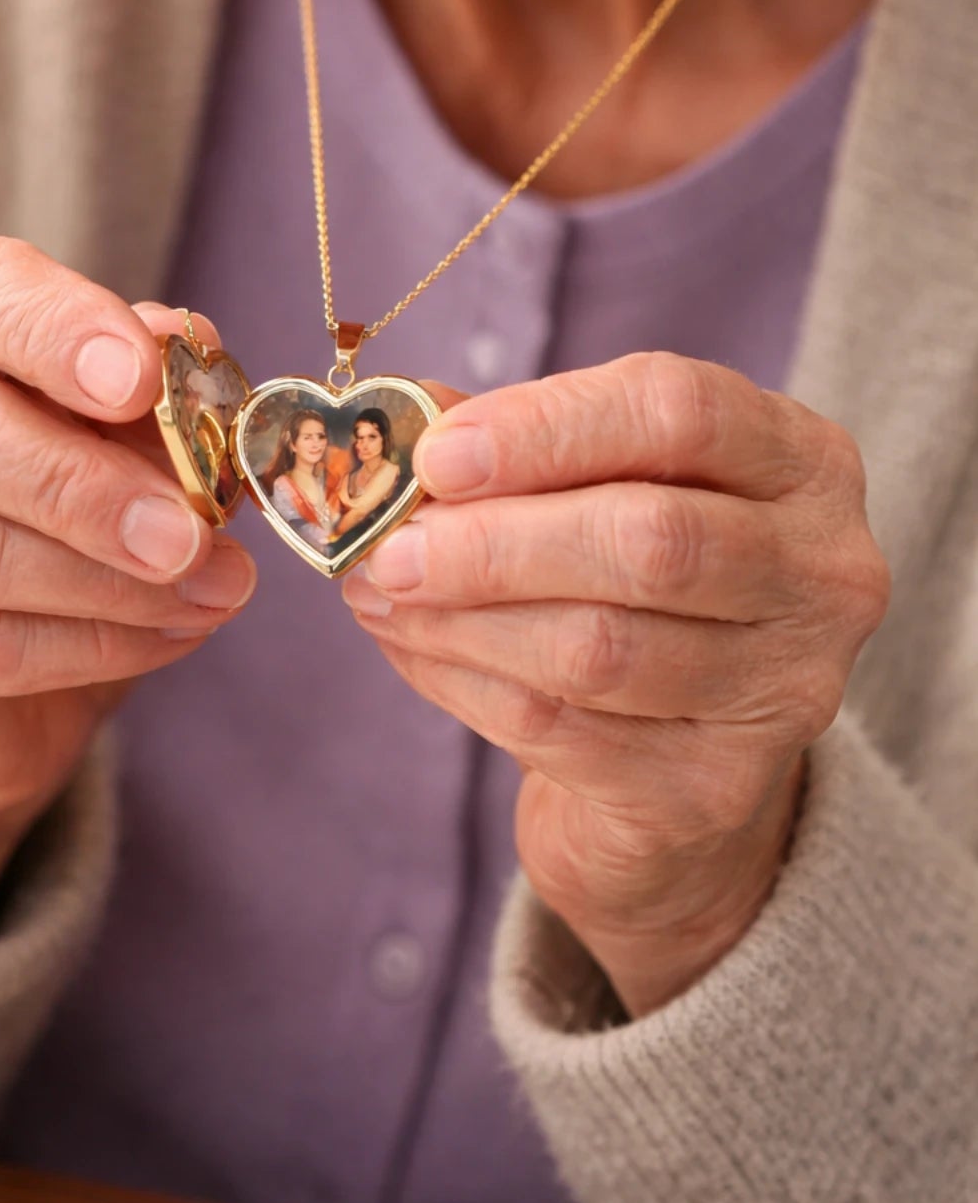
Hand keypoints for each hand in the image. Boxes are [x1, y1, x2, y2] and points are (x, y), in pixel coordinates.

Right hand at [0, 234, 254, 940]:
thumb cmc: (39, 492)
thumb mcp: (98, 417)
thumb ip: (141, 377)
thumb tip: (188, 342)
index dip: (54, 327)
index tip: (143, 380)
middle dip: (81, 487)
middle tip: (189, 534)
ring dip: (102, 583)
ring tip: (207, 591)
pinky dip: (82, 648)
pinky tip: (161, 636)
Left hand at [341, 352, 888, 1015]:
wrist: (675, 772)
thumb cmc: (627, 583)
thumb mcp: (594, 486)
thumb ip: (511, 441)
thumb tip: (404, 419)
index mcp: (801, 461)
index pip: (680, 412)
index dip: (547, 426)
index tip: (438, 452)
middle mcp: (823, 572)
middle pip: (650, 539)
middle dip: (496, 541)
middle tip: (390, 544)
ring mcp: (784, 690)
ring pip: (599, 647)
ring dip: (461, 617)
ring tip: (378, 589)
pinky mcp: (716, 790)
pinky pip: (561, 731)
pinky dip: (462, 682)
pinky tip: (410, 646)